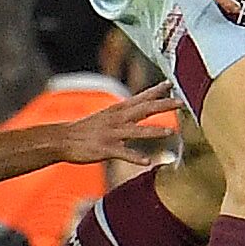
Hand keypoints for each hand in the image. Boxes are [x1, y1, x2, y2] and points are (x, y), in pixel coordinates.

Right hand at [46, 87, 184, 166]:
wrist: (63, 139)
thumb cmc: (86, 129)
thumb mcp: (107, 116)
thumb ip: (125, 113)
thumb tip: (141, 109)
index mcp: (118, 110)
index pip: (141, 97)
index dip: (157, 91)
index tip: (171, 83)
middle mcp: (117, 119)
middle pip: (144, 109)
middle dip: (164, 106)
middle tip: (181, 103)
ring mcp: (111, 134)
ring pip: (136, 131)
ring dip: (153, 131)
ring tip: (170, 132)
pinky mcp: (105, 149)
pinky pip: (123, 153)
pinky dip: (136, 157)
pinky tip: (148, 162)